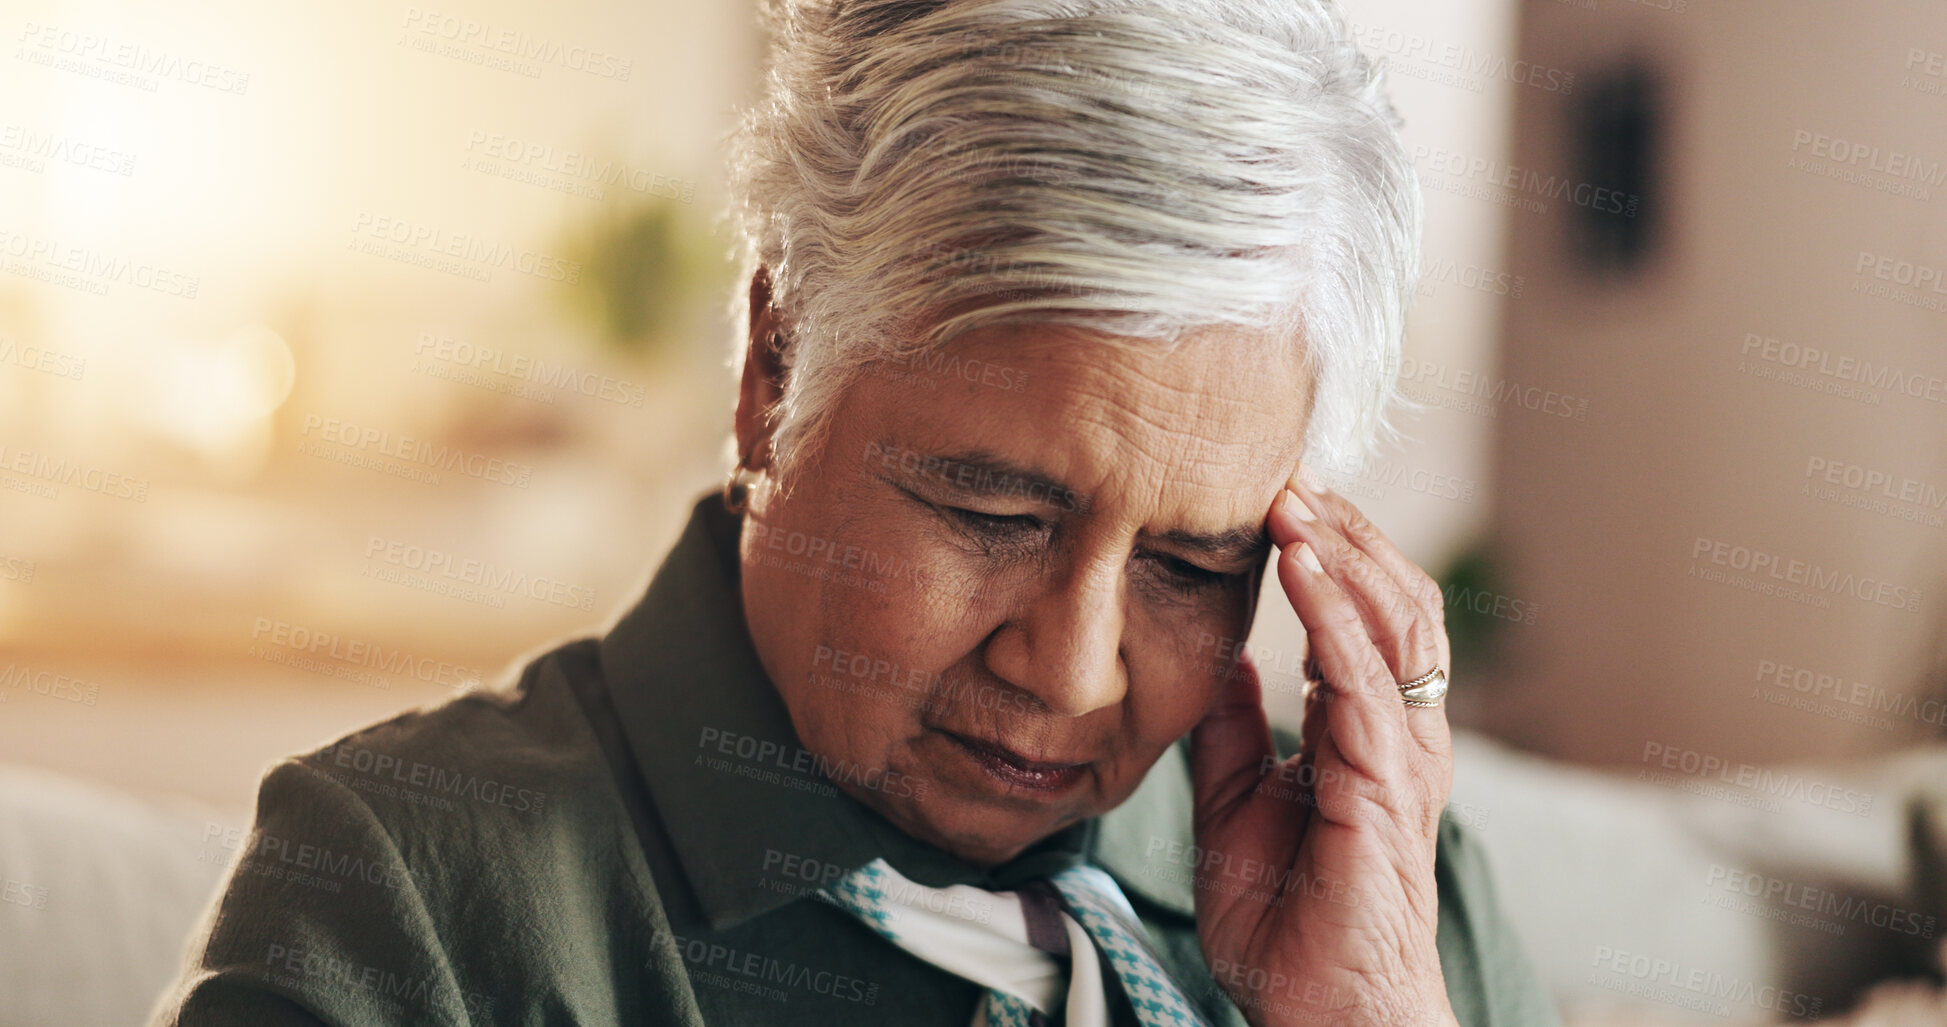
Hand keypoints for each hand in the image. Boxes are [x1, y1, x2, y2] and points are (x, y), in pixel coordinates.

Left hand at [1188, 473, 1457, 1026]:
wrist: (1319, 1007)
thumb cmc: (1287, 921)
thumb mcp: (1235, 799)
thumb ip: (1231, 725)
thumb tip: (1219, 653)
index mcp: (1365, 728)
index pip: (1360, 613)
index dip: (1326, 549)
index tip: (1276, 490)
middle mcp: (1398, 729)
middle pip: (1392, 599)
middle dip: (1343, 528)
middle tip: (1289, 467)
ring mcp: (1403, 752)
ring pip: (1396, 621)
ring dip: (1342, 550)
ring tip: (1295, 495)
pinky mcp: (1386, 780)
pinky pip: (1366, 677)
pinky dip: (1334, 613)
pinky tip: (1301, 565)